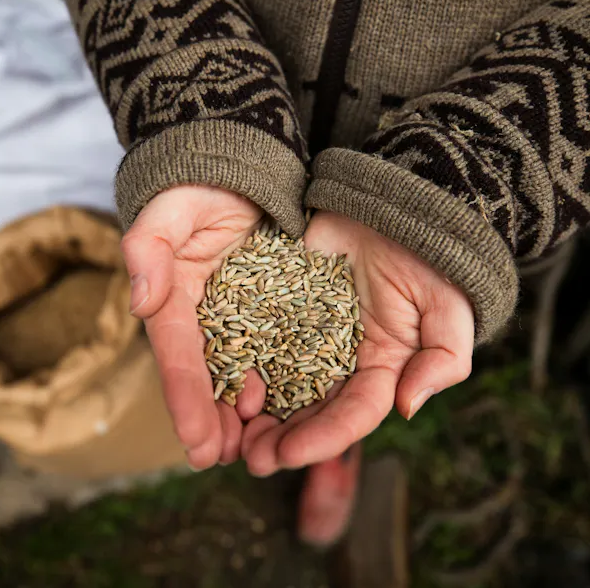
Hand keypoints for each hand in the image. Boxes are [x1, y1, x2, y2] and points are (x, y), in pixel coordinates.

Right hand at [121, 185, 265, 469]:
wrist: (236, 176)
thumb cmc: (197, 189)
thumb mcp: (169, 211)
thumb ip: (148, 249)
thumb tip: (140, 302)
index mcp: (175, 297)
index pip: (178, 354)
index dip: (185, 398)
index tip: (196, 443)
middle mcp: (203, 314)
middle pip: (204, 375)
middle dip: (211, 420)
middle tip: (221, 459)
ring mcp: (236, 315)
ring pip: (236, 372)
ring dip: (241, 414)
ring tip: (253, 449)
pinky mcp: (267, 309)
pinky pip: (271, 350)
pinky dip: (274, 382)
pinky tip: (282, 409)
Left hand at [242, 211, 474, 475]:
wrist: (389, 208)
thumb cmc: (428, 257)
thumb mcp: (448, 307)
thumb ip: (441, 359)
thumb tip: (409, 406)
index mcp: (380, 368)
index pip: (354, 413)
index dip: (324, 437)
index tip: (289, 453)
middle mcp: (341, 360)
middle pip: (311, 409)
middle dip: (282, 438)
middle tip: (250, 458)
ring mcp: (308, 335)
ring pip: (279, 383)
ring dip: (255, 413)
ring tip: (228, 433)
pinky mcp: (282, 309)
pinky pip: (258, 338)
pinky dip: (240, 362)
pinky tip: (217, 381)